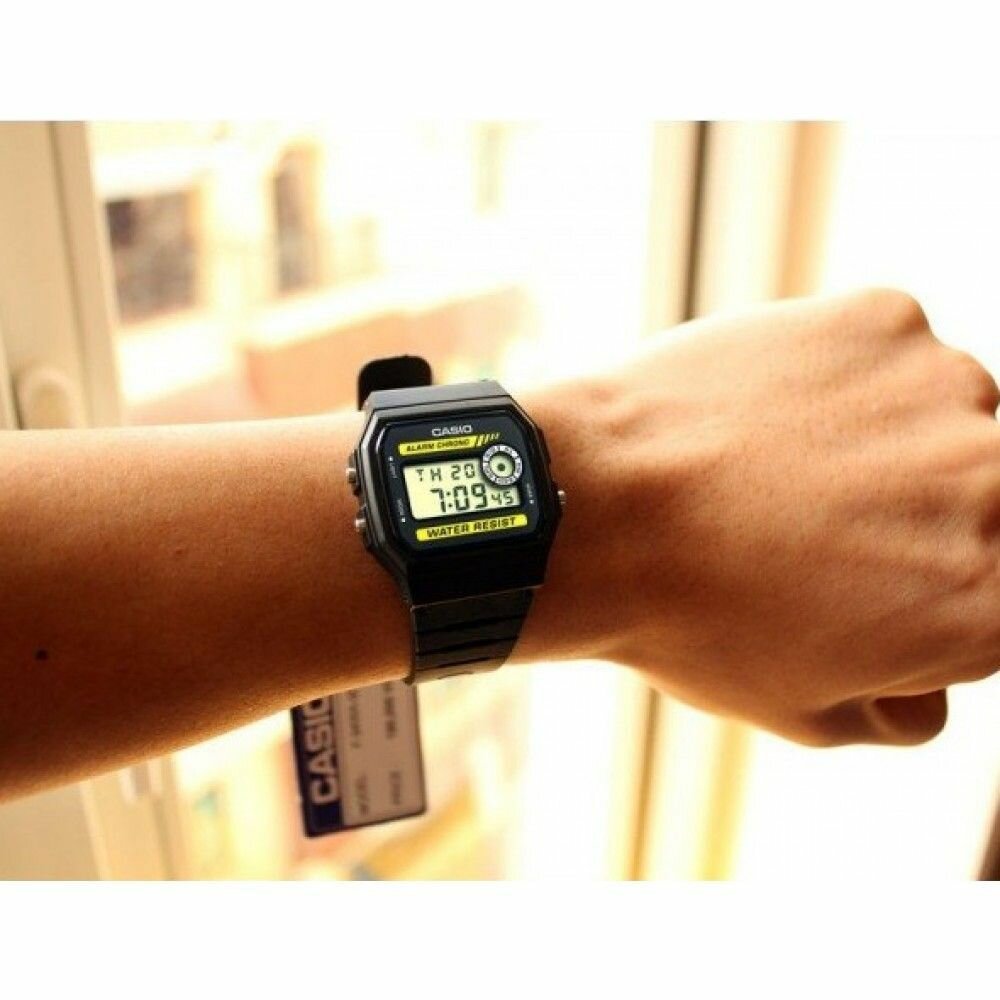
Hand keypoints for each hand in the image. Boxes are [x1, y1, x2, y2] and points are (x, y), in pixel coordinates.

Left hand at [523, 289, 999, 746]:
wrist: (599, 505)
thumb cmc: (694, 618)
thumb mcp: (805, 712)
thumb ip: (906, 712)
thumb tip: (931, 688)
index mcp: (992, 604)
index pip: (992, 594)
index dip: (930, 595)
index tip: (866, 583)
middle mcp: (999, 490)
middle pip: (986, 505)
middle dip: (920, 518)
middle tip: (818, 525)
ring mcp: (947, 391)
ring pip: (948, 421)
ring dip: (891, 442)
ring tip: (780, 469)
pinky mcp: (887, 319)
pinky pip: (889, 358)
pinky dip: (845, 381)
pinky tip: (768, 415)